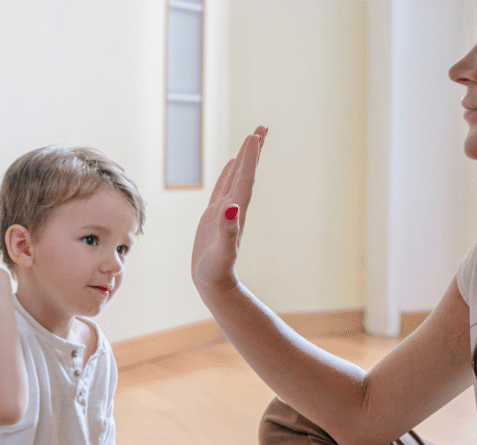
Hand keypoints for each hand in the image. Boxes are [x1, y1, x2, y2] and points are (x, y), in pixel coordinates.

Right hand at [191, 126, 267, 301]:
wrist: (214, 285)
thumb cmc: (216, 271)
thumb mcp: (222, 252)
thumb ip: (228, 231)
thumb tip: (232, 208)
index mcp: (235, 212)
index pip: (245, 179)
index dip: (250, 158)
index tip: (255, 135)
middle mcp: (233, 208)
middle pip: (245, 173)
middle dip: (253, 151)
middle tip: (262, 127)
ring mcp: (224, 211)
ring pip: (236, 177)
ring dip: (244, 159)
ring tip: (251, 139)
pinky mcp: (214, 216)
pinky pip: (223, 188)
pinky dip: (229, 173)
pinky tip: (232, 164)